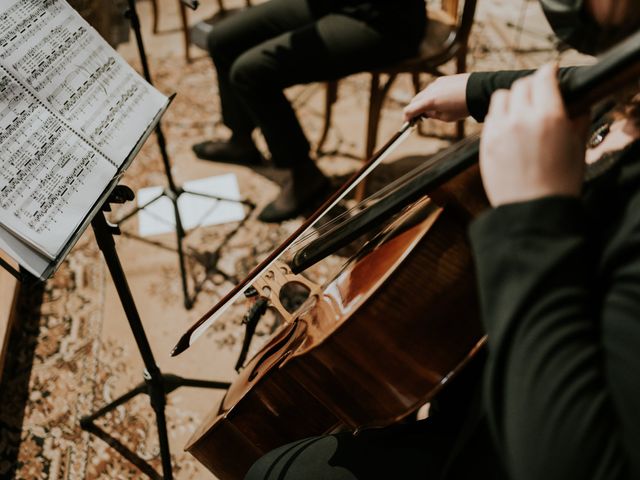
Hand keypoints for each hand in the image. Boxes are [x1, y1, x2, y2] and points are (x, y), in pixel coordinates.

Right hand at [403, 73, 470, 122]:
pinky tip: (440, 101)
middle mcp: (430, 90)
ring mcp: (437, 83)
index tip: (407, 122)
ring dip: (423, 101)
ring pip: (424, 93)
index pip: (410, 109)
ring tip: (431, 110)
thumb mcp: (447, 117)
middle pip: (415, 100)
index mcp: (430, 101)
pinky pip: (433, 88)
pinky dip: (432, 95)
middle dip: (414, 109)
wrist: (479, 91)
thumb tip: (426, 113)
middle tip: (417, 118)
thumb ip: (433, 115)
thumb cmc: (464, 106)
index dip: (407, 117)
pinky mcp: (444, 79)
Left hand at [479, 63, 589, 206]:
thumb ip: (577, 116)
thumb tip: (577, 100)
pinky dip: (499, 117)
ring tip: (520, 111)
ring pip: (501, 98)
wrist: (532, 211)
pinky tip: (509, 128)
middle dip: (531, 86)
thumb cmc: (560, 181)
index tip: (550, 72)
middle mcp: (521, 118)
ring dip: (511, 99)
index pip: (543, 77)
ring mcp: (499, 130)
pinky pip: (490, 118)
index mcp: (549, 116)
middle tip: (537, 95)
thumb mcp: (578, 145)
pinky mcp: (485, 143)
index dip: (548, 72)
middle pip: (521, 85)